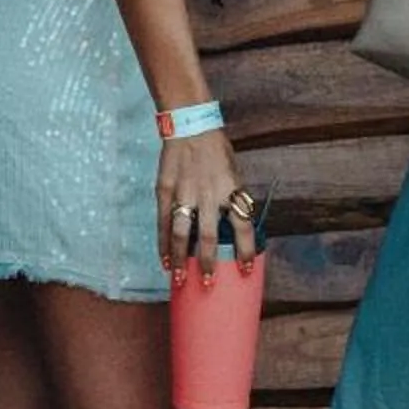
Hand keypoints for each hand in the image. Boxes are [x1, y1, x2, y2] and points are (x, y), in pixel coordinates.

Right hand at [157, 129, 256, 282]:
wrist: (190, 125)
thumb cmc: (217, 151)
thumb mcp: (233, 173)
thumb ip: (233, 200)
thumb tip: (235, 230)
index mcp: (231, 189)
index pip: (243, 225)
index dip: (245, 249)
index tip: (245, 269)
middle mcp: (209, 194)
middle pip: (210, 236)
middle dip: (209, 262)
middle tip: (209, 284)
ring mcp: (184, 193)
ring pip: (182, 233)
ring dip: (181, 259)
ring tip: (180, 279)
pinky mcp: (165, 190)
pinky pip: (164, 222)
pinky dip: (163, 243)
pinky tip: (164, 259)